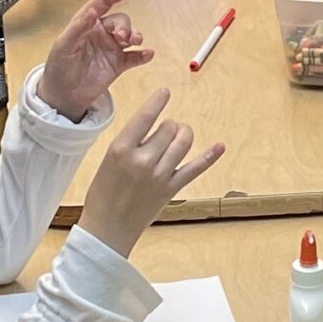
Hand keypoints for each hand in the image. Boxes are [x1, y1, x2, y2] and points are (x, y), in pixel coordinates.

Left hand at [39, 0, 153, 118]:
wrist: (63, 95)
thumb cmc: (59, 67)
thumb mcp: (63, 46)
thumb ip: (78, 28)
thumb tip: (91, 11)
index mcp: (86, 23)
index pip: (101, 4)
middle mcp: (101, 33)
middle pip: (120, 21)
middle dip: (124, 26)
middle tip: (121, 37)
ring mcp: (111, 48)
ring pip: (129, 36)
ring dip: (135, 36)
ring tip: (135, 42)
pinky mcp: (118, 65)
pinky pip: (134, 57)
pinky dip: (143, 55)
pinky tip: (148, 54)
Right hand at [77, 87, 225, 255]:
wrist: (107, 228)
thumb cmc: (102, 194)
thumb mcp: (107, 161)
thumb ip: (129, 144)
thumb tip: (153, 128)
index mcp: (120, 149)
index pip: (144, 117)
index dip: (157, 101)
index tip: (165, 92)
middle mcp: (142, 160)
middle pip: (168, 128)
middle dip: (169, 125)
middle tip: (164, 131)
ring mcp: (159, 176)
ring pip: (183, 142)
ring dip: (184, 134)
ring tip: (179, 136)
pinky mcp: (171, 189)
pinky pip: (195, 168)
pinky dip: (209, 157)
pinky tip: (220, 147)